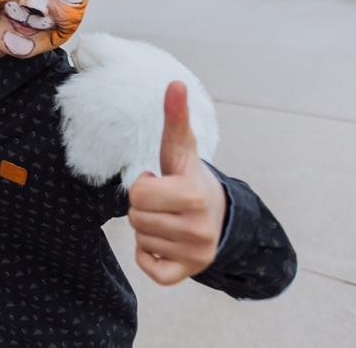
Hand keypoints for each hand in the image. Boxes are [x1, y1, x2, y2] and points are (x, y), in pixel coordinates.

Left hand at [127, 81, 227, 285]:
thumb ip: (176, 119)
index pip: (138, 193)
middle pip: (135, 217)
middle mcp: (198, 227)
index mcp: (193, 194)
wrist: (220, 216)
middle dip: (143, 206)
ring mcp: (195, 253)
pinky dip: (148, 255)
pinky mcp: (188, 273)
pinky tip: (164, 242)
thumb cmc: (190, 179)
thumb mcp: (181, 150)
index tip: (159, 181)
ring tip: (166, 218)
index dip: (142, 184)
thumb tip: (175, 83)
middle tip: (161, 201)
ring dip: (147, 228)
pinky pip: (148, 268)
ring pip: (140, 240)